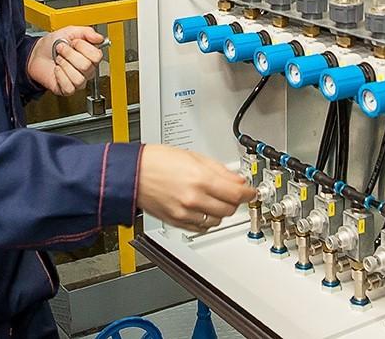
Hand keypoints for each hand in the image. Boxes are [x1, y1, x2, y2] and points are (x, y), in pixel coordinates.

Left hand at [26, 26, 104, 96]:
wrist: (35, 55)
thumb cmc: (51, 44)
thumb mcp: (69, 31)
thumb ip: (86, 32)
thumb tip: (100, 38)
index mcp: (90, 55)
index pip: (97, 56)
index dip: (83, 47)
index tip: (73, 42)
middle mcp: (87, 69)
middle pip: (87, 66)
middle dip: (70, 55)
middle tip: (61, 50)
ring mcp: (78, 80)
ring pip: (79, 78)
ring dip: (64, 66)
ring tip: (58, 60)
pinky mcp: (67, 89)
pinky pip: (69, 87)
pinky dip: (60, 76)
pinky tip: (57, 70)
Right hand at [136, 144, 256, 232]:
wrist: (132, 174)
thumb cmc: (156, 161)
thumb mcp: (194, 156)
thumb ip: (219, 169)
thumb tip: (237, 179)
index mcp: (200, 180)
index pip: (236, 193)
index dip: (249, 193)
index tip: (252, 191)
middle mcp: (194, 199)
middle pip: (229, 209)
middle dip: (234, 201)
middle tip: (233, 193)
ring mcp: (185, 213)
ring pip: (217, 220)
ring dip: (221, 211)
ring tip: (215, 199)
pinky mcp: (177, 222)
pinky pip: (201, 227)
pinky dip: (206, 220)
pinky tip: (203, 208)